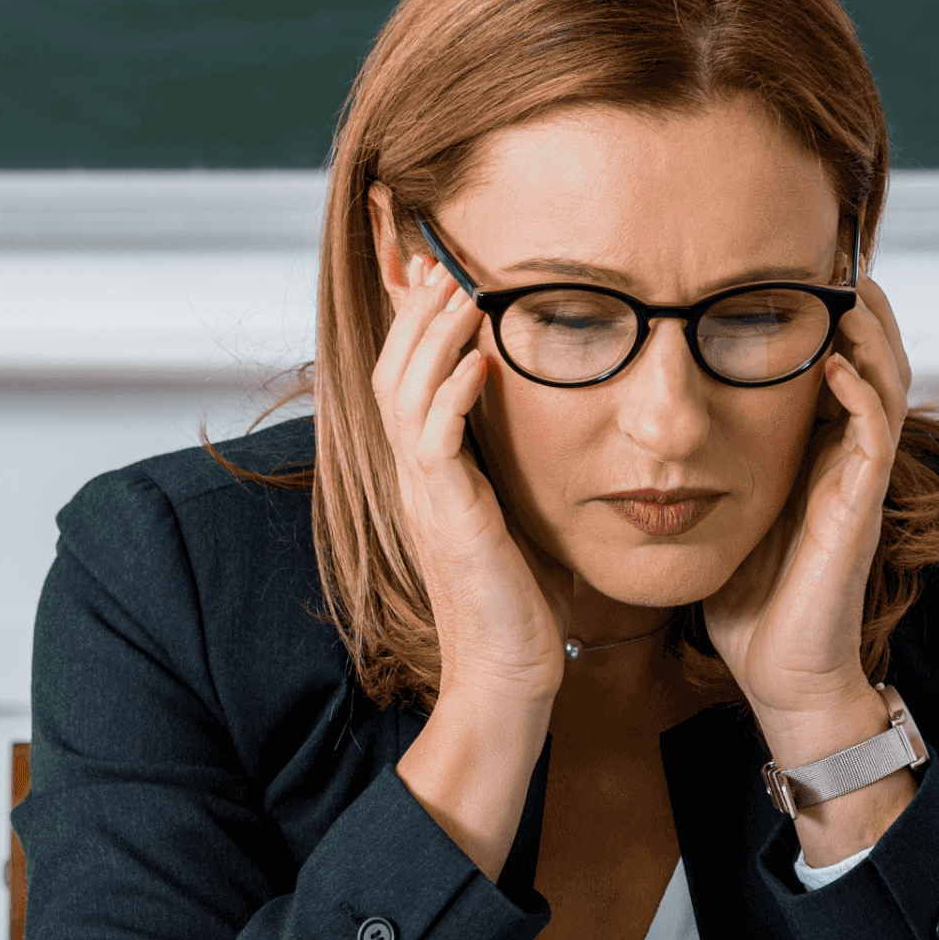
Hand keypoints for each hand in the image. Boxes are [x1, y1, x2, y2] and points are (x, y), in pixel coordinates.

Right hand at [371, 253, 560, 701]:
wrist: (505, 676)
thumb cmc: (519, 605)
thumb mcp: (514, 518)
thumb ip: (512, 470)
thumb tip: (546, 426)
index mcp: (428, 476)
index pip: (405, 381)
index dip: (415, 327)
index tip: (441, 279)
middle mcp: (415, 479)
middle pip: (391, 371)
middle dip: (416, 312)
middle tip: (444, 264)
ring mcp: (425, 497)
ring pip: (404, 392)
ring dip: (433, 336)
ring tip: (462, 291)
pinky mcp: (447, 517)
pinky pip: (434, 440)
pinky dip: (452, 393)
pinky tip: (479, 359)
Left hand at [701, 274, 915, 851]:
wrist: (778, 670)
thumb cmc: (745, 597)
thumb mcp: (713, 508)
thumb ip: (695, 462)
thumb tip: (634, 424)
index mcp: (809, 447)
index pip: (827, 356)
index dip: (813, 310)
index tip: (778, 266)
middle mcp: (840, 452)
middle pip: (871, 351)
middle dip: (852, 300)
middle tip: (824, 256)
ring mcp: (857, 475)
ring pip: (886, 376)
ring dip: (868, 329)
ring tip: (840, 288)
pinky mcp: (861, 502)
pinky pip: (875, 430)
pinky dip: (860, 388)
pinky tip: (834, 361)